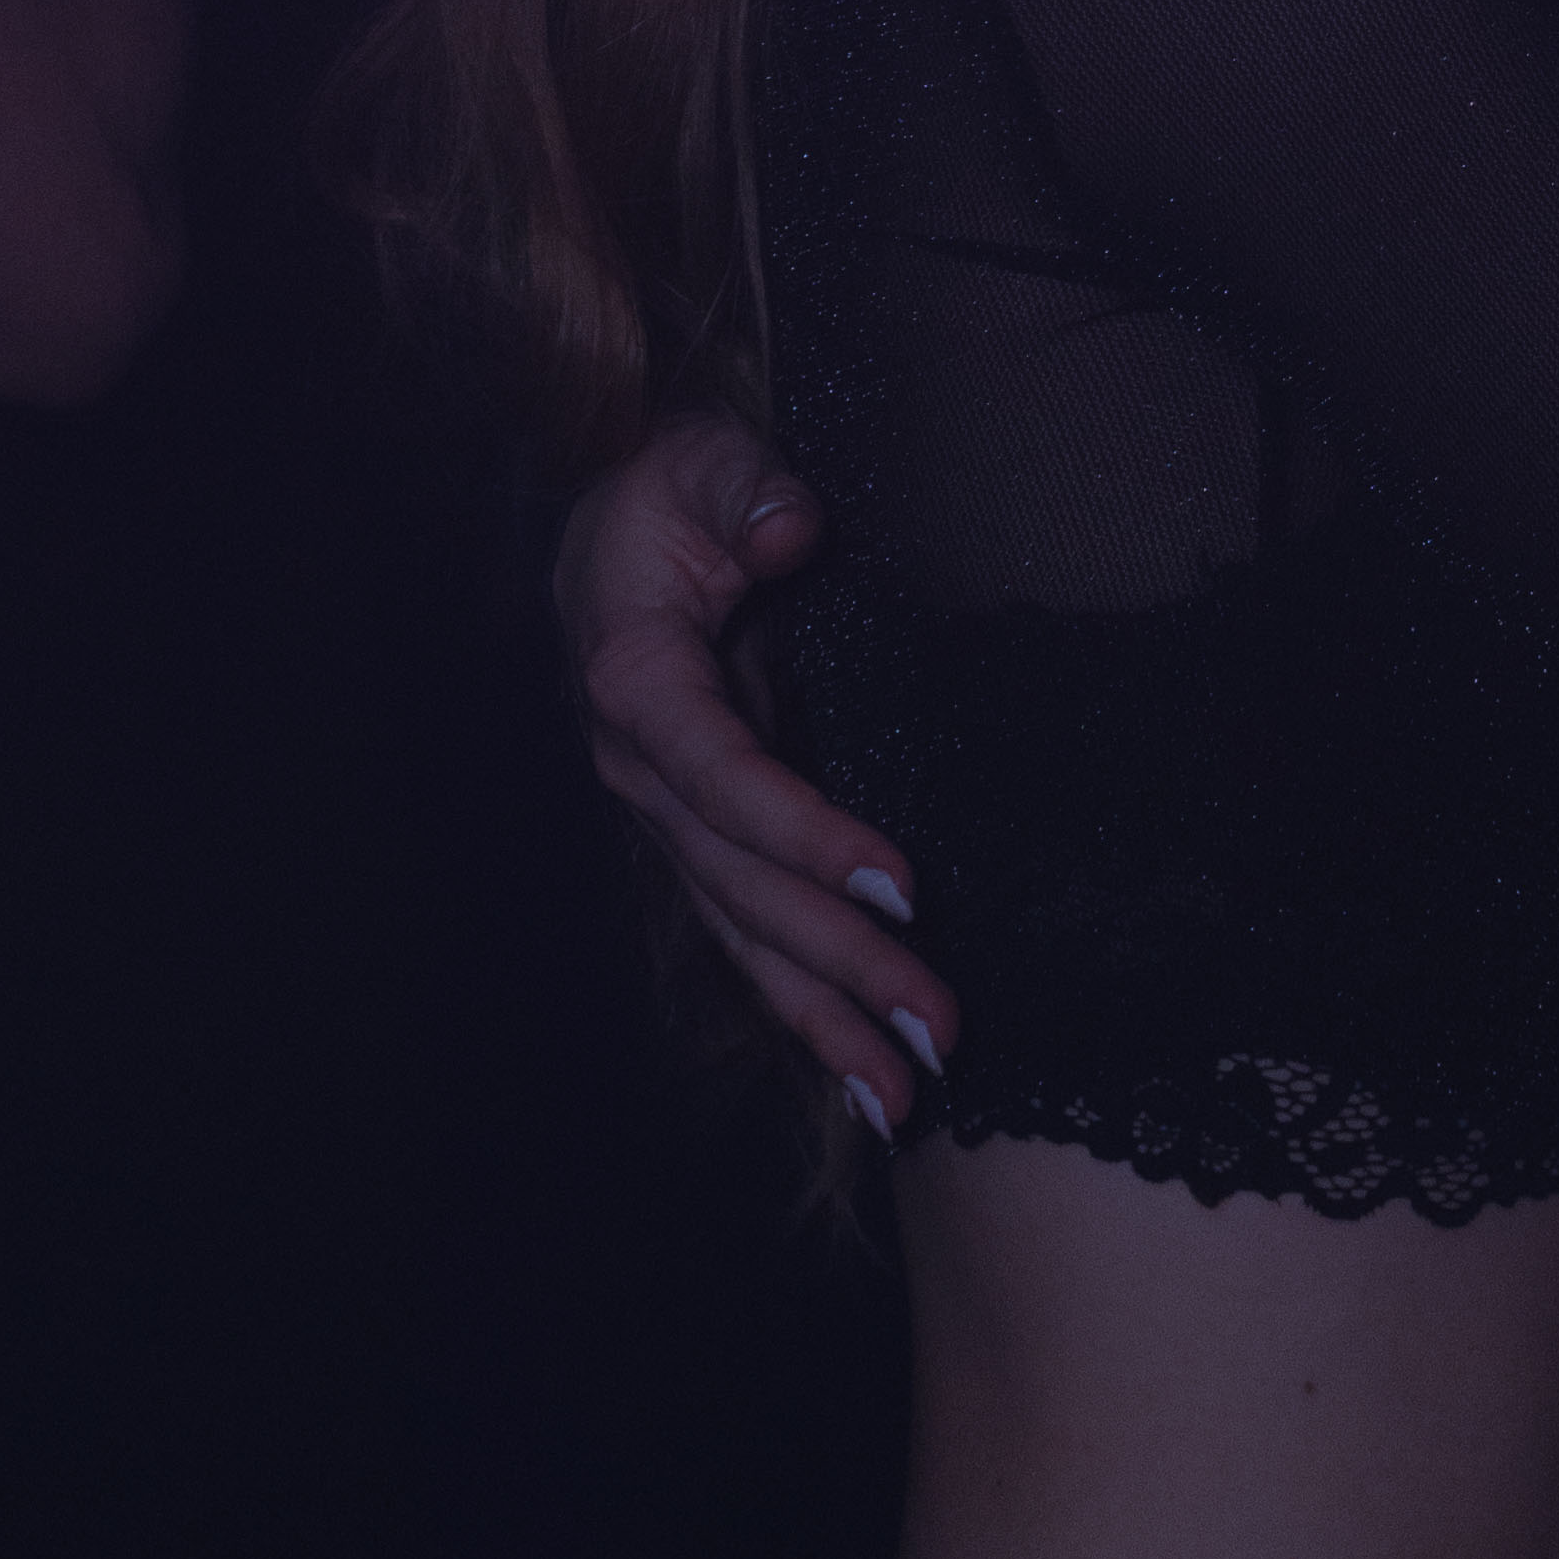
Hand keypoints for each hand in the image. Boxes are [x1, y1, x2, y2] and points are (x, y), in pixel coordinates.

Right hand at [547, 420, 961, 1125]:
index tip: (903, 883)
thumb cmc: (672, 485)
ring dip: (829, 1017)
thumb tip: (792, 526)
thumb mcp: (703, 459)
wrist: (621, 526)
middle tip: (938, 1028)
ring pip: (747, 937)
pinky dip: (807, 1009)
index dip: (808, 834)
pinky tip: (867, 1078)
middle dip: (843, 962)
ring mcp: (672, 820)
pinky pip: (753, 936)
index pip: (726, 777)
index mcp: (638, 684)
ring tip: (910, 1100)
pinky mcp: (707, 842)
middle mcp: (644, 773)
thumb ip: (747, 487)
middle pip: (747, 887)